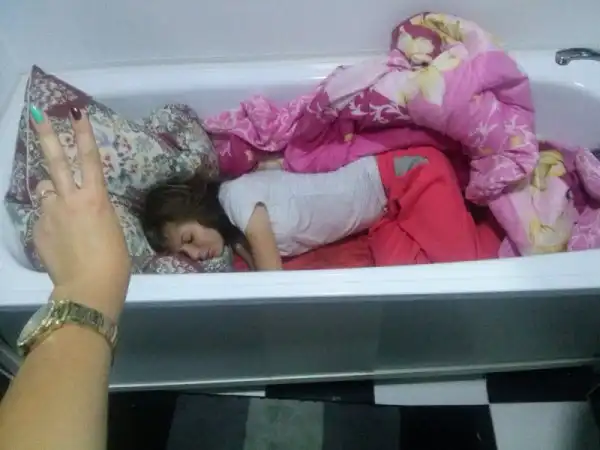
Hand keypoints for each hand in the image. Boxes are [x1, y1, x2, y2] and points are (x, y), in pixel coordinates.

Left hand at [31, 106, 130, 319]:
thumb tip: (80, 205)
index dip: (83, 133)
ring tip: (63, 213)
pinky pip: (43, 218)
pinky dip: (51, 223)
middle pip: (55, 161)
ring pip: (45, 192)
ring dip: (52, 195)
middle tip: (36, 114)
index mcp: (96, 199)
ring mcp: (50, 214)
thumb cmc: (114, 262)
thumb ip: (94, 210)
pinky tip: (61, 242)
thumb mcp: (112, 228)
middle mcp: (69, 200)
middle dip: (46, 135)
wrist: (89, 288)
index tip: (76, 111)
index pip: (89, 158)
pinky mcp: (37, 231)